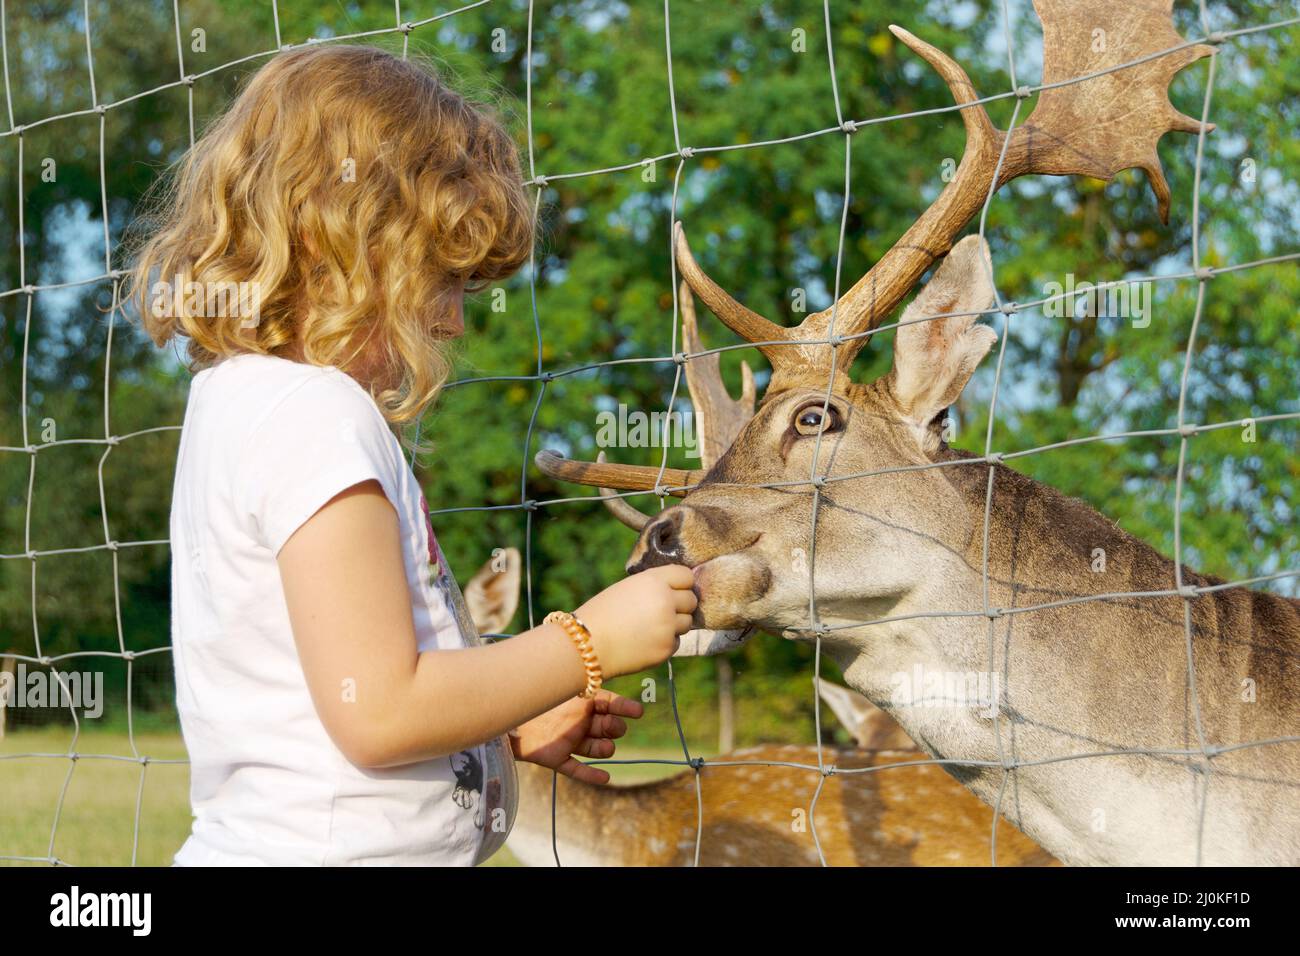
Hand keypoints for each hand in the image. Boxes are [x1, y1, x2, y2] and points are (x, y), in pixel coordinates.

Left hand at [510, 690, 642, 784]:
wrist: (508, 717)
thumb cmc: (539, 698)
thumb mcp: (569, 692)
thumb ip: (589, 695)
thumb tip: (612, 699)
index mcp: (582, 702)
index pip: (610, 704)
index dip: (624, 707)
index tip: (638, 712)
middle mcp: (579, 722)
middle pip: (607, 727)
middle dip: (614, 727)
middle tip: (612, 727)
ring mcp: (569, 741)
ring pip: (596, 748)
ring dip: (604, 748)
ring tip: (604, 747)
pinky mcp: (557, 758)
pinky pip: (577, 769)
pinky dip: (590, 775)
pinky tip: (606, 778)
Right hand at [576, 564, 696, 677]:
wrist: (587, 645)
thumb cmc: (603, 613)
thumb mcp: (628, 588)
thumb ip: (654, 587)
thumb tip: (679, 590)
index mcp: (654, 581)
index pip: (687, 576)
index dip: (681, 583)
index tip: (674, 590)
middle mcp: (665, 601)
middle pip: (691, 600)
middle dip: (681, 605)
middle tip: (662, 611)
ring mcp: (668, 627)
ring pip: (687, 622)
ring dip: (675, 624)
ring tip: (650, 626)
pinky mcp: (666, 649)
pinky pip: (676, 642)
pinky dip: (665, 642)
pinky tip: (645, 641)